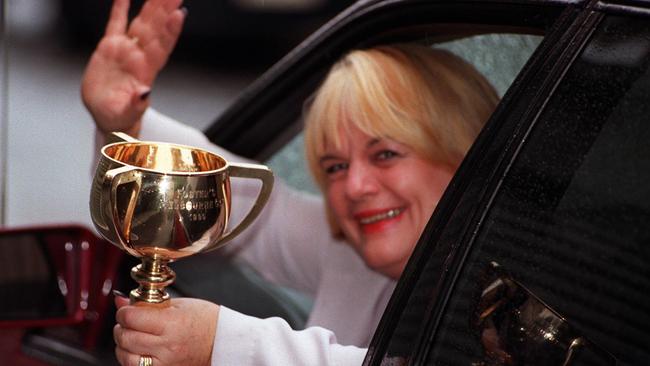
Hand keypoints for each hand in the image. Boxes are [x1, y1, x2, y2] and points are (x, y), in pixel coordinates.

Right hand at [81, 0, 185, 136]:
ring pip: (141, 22)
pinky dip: (120, 8)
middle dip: (166, 9)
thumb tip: (145, 93)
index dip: (170, 31)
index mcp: (146, 70)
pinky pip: (116, 23)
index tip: (179, 14)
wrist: (109, 116)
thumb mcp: (126, 114)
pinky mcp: (110, 47)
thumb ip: (136, 104)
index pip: (162, 47)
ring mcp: (126, 49)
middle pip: (156, 28)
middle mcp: (140, 56)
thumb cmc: (120, 117)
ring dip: (151, 5)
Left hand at [113, 296, 218, 365]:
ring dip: (123, 345)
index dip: (124, 312)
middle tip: (129, 322)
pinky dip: (132, 359)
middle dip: (121, 327)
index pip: (132, 318)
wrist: (222, 342)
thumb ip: (147, 304)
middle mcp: (168, 346)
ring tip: (133, 336)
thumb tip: (120, 302)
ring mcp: (166, 363)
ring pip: (126, 357)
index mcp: (172, 323)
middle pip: (126, 338)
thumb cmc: (205, 321)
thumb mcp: (178, 305)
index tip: (127, 310)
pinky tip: (139, 350)